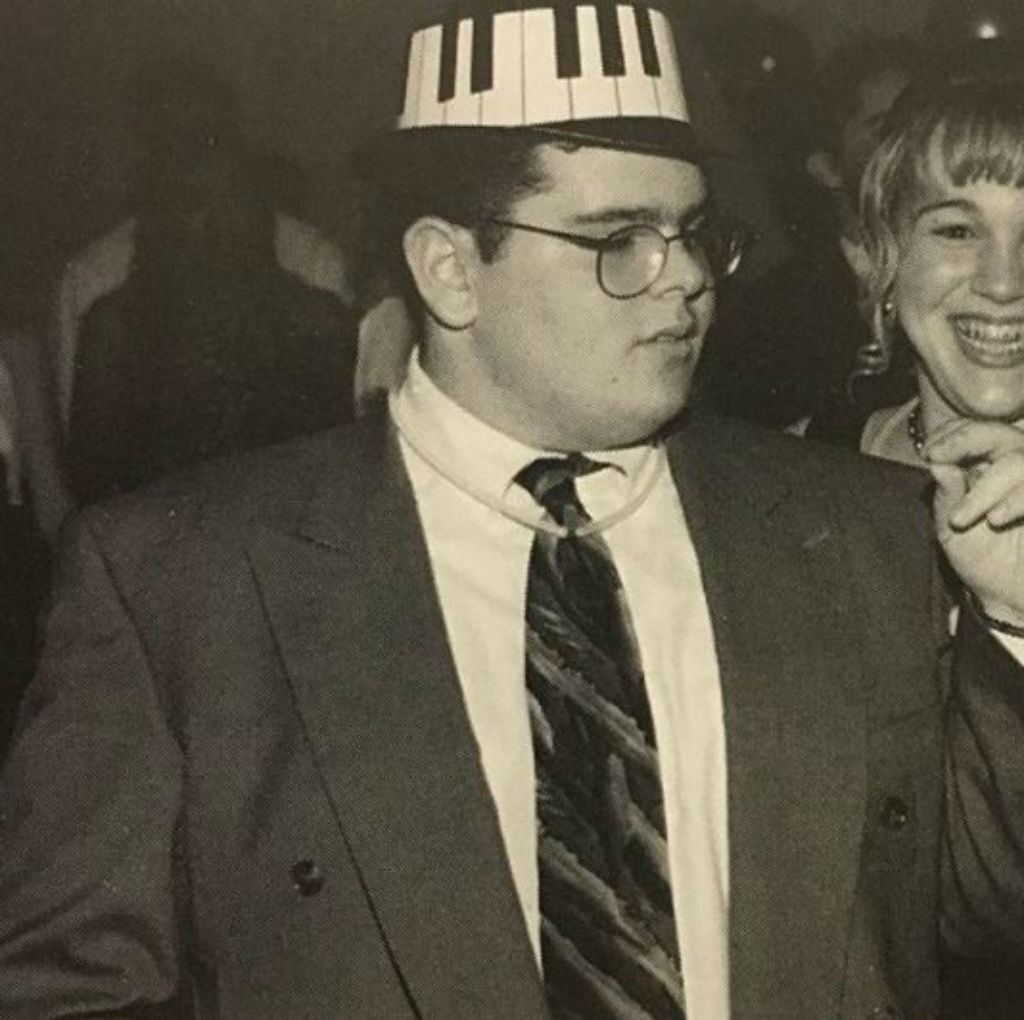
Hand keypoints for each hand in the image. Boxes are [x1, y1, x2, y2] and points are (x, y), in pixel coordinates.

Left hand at [924, 419, 1023, 624]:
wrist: (1008, 598)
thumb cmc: (981, 560)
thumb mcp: (951, 529)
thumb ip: (947, 496)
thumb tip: (937, 464)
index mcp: (990, 469)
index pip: (978, 430)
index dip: (954, 432)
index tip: (930, 451)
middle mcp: (1019, 471)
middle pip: (1002, 434)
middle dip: (967, 442)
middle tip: (938, 459)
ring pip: (1020, 460)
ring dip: (987, 486)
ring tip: (961, 518)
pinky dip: (1018, 498)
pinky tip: (997, 518)